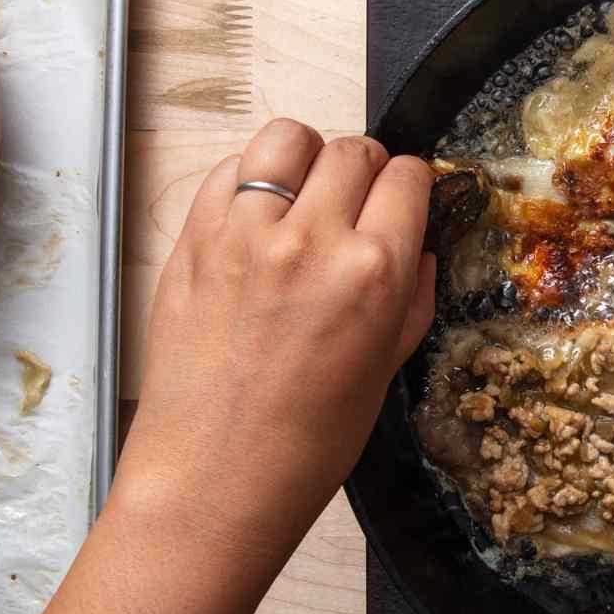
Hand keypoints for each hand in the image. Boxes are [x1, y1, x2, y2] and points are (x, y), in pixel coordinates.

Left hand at [119, 119, 435, 553]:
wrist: (217, 475)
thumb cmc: (310, 439)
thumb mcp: (388, 366)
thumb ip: (412, 295)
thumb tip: (419, 246)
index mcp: (374, 273)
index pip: (409, 177)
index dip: (413, 187)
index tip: (405, 203)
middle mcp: (312, 240)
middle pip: (353, 150)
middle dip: (367, 170)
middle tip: (358, 206)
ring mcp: (245, 234)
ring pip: (288, 138)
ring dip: (307, 157)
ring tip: (305, 193)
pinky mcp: (193, 239)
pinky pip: (229, 169)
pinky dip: (251, 178)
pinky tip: (259, 215)